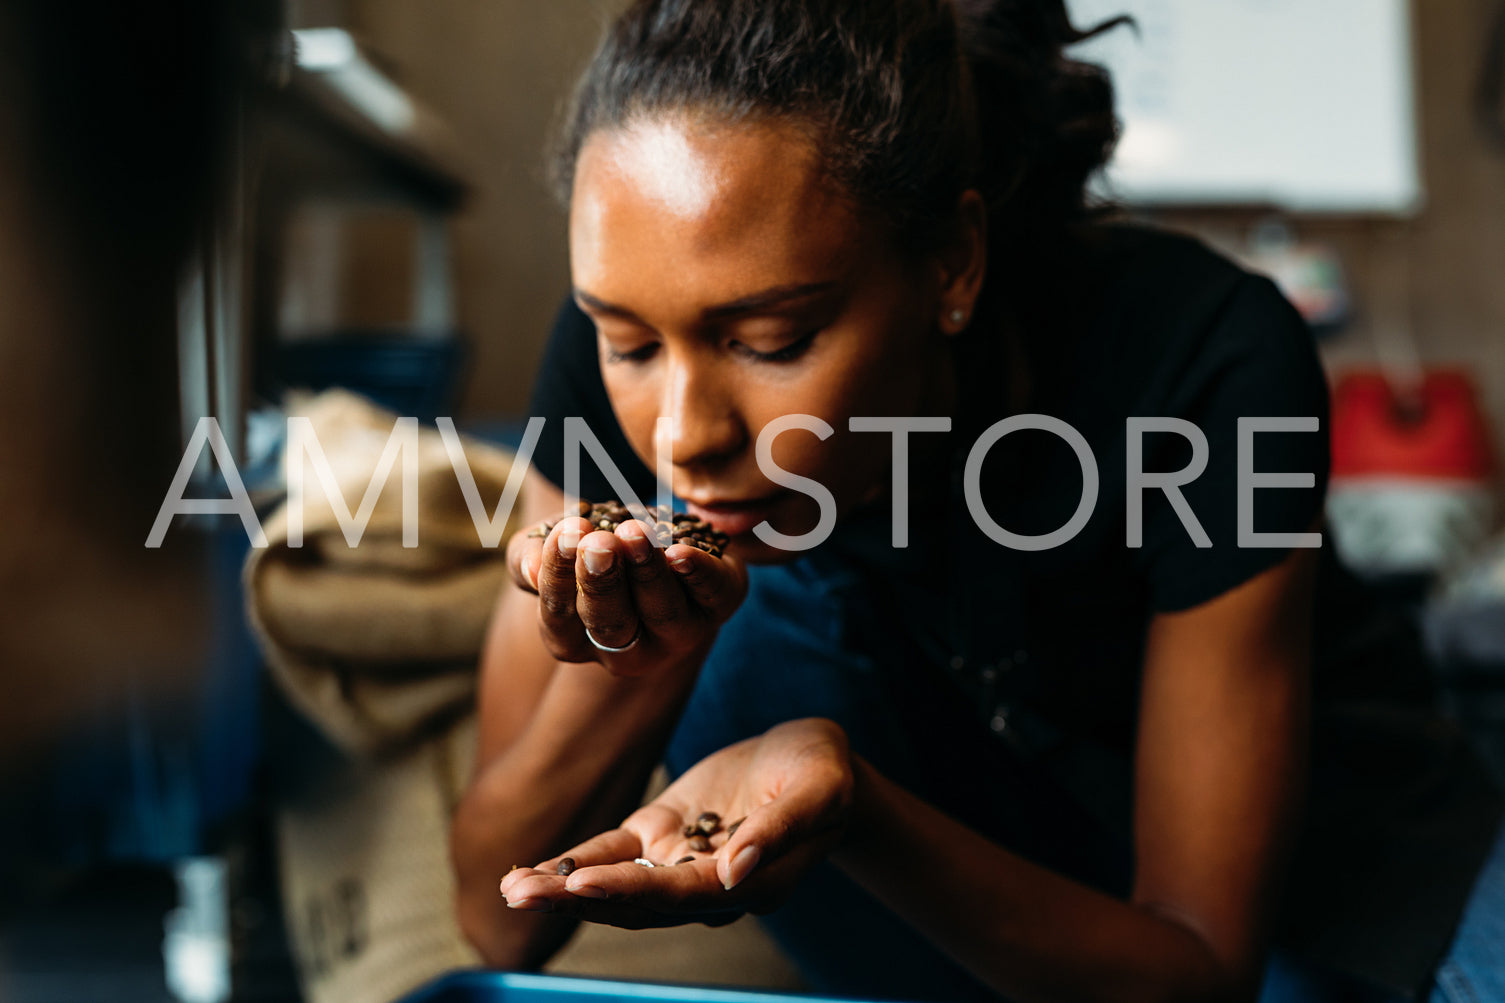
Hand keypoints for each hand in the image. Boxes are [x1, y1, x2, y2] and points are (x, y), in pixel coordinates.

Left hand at [498, 719, 854, 928]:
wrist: (817, 761)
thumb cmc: (825, 773)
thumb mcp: (818, 791)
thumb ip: (779, 832)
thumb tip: (734, 872)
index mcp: (747, 884)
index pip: (680, 893)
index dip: (630, 891)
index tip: (581, 884)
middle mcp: (706, 885)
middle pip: (634, 900)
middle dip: (574, 899)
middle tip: (519, 894)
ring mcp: (679, 861)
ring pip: (614, 882)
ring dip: (563, 887)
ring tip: (512, 887)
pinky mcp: (662, 833)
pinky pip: (612, 853)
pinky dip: (574, 861)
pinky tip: (533, 870)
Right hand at [505, 510, 746, 675]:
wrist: (660, 541)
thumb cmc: (595, 552)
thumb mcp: (553, 550)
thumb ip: (527, 558)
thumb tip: (530, 566)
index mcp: (578, 642)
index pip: (559, 619)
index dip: (559, 578)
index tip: (564, 534)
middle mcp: (629, 651)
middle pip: (612, 626)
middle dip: (603, 583)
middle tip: (598, 543)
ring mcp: (679, 634)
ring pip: (662, 613)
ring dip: (646, 572)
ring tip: (634, 533)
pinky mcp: (720, 605)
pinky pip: (712, 593)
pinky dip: (699, 573)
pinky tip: (681, 552)